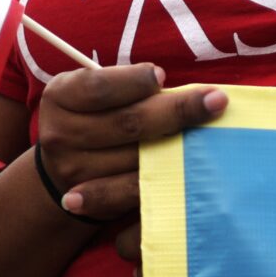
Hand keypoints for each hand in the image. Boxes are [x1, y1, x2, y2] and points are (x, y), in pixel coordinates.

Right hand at [36, 65, 228, 262]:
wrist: (62, 167)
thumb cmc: (94, 116)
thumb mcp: (95, 93)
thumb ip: (126, 88)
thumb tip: (180, 90)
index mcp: (60, 96)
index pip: (99, 87)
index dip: (133, 81)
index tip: (163, 76)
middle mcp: (60, 133)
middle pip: (126, 122)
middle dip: (176, 110)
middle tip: (215, 100)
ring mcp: (73, 170)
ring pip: (135, 158)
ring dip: (178, 146)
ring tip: (211, 134)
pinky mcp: (89, 200)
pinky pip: (133, 190)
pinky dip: (162, 178)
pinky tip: (190, 170)